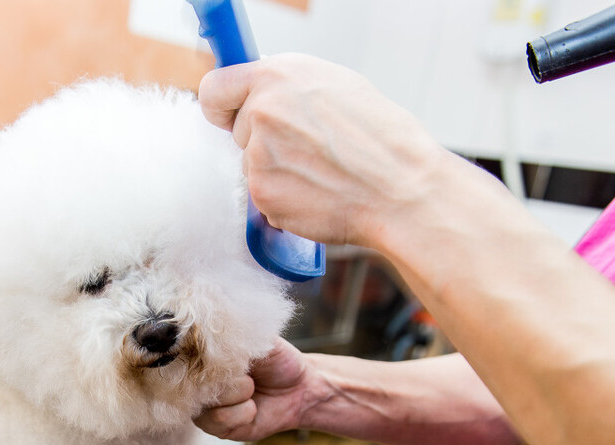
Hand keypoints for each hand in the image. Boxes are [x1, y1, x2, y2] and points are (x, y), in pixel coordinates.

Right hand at [195, 338, 315, 440]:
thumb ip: (230, 336)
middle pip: (193, 378)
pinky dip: (243, 412)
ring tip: (252, 388)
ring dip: (239, 393)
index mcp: (201, 355)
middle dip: (228, 375)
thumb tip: (206, 334)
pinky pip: (219, 419)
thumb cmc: (276, 360)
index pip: (182, 353)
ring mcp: (203, 404)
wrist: (299, 389)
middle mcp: (196, 380)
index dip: (199, 354)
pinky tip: (253, 407)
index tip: (223, 354)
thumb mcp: (256, 339)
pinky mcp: (215, 427)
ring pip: (207, 400)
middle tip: (248, 373)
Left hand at [197, 54, 447, 252]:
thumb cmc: (378, 137)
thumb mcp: (332, 84)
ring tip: (321, 171)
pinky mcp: (262, 193)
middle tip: (308, 149)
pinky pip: (264, 196)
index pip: (214, 88)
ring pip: (252, 166)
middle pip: (237, 131)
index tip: (229, 115)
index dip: (222, 106)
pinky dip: (285, 199)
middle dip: (262, 141)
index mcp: (276, 75)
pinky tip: (318, 192)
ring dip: (277, 172)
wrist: (400, 187)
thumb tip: (258, 94)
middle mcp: (261, 111)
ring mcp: (258, 155)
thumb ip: (285, 87)